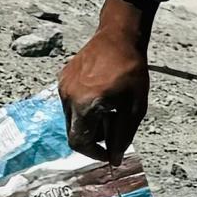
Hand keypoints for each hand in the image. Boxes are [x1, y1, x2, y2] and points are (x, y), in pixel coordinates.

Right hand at [60, 0, 153, 161]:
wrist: (119, 36)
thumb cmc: (131, 71)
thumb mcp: (134, 108)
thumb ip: (122, 136)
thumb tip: (114, 160)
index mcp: (84, 105)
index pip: (79, 143)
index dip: (94, 153)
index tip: (109, 153)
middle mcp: (68, 97)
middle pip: (73, 132)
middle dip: (93, 138)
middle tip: (113, 128)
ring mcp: (63, 86)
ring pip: (71, 118)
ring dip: (88, 123)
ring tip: (109, 110)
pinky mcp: (63, 78)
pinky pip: (70, 103)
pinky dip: (83, 108)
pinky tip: (101, 96)